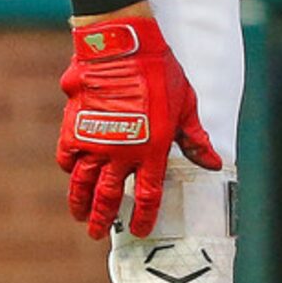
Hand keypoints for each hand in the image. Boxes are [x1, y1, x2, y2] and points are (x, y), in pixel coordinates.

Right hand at [57, 14, 219, 239]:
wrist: (123, 49)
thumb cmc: (160, 73)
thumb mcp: (186, 105)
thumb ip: (195, 139)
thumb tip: (214, 164)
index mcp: (153, 150)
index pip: (149, 196)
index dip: (144, 217)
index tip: (139, 229)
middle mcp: (121, 154)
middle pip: (109, 198)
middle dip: (103, 219)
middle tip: (97, 233)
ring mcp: (94, 143)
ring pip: (83, 185)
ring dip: (81, 203)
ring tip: (81, 216)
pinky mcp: (73, 130)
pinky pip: (67, 158)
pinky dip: (70, 168)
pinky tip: (72, 174)